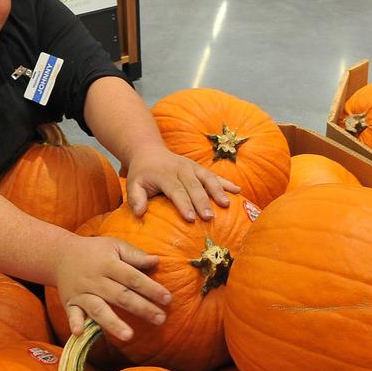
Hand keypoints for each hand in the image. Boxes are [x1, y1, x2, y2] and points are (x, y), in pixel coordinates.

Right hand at [54, 235, 171, 340]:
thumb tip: (156, 260)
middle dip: (141, 308)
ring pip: (98, 308)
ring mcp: (82, 292)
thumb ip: (135, 255)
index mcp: (108, 264)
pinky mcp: (70, 303)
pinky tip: (81, 333)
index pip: (133, 278)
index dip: (151, 288)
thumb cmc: (95, 251)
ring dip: (113, 322)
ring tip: (129, 335)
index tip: (167, 299)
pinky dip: (75, 323)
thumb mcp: (115, 246)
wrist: (61, 255)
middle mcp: (95, 279)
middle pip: (120, 296)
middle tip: (160, 319)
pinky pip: (72, 314)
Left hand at [125, 144, 239, 221]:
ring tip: (226, 205)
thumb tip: (139, 213)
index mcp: (165, 175)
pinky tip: (238, 191)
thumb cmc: (142, 174)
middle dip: (202, 201)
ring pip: (207, 178)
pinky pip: (215, 175)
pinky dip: (227, 182)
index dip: (183, 204)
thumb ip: (135, 198)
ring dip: (218, 191)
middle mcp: (181, 169)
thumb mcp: (133, 184)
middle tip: (209, 217)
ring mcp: (192, 167)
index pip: (176, 190)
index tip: (191, 218)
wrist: (150, 152)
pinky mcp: (200, 168)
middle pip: (194, 186)